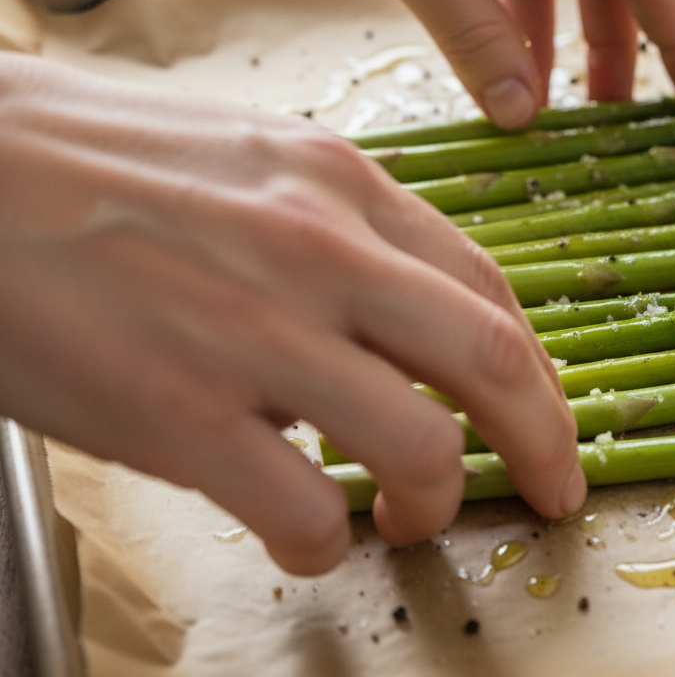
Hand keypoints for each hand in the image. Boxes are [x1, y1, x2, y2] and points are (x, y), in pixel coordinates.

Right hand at [0, 53, 584, 574]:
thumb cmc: (92, 165)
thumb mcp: (250, 160)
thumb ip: (340, 230)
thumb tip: (401, 319)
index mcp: (340, 184)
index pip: (488, 287)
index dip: (538, 368)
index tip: (549, 416)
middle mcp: (317, 250)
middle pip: (493, 360)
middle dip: (545, 441)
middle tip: (553, 489)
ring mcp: (253, 333)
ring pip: (422, 447)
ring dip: (437, 502)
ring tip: (413, 518)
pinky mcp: (179, 414)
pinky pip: (306, 513)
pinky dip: (326, 544)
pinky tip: (308, 534)